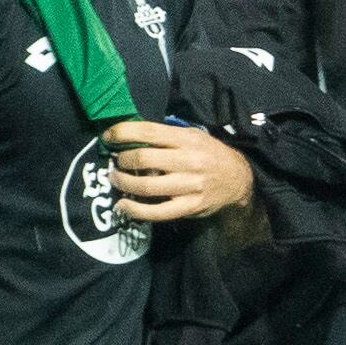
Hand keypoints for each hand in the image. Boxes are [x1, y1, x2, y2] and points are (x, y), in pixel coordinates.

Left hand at [105, 119, 253, 223]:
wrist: (238, 179)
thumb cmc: (209, 154)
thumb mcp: (193, 136)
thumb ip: (166, 135)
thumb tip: (131, 134)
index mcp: (186, 139)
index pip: (148, 131)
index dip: (123, 132)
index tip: (107, 136)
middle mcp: (188, 161)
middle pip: (143, 159)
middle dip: (122, 160)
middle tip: (115, 162)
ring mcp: (189, 186)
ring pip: (146, 186)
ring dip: (124, 182)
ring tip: (115, 179)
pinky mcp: (189, 207)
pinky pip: (157, 212)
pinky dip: (136, 210)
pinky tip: (123, 205)